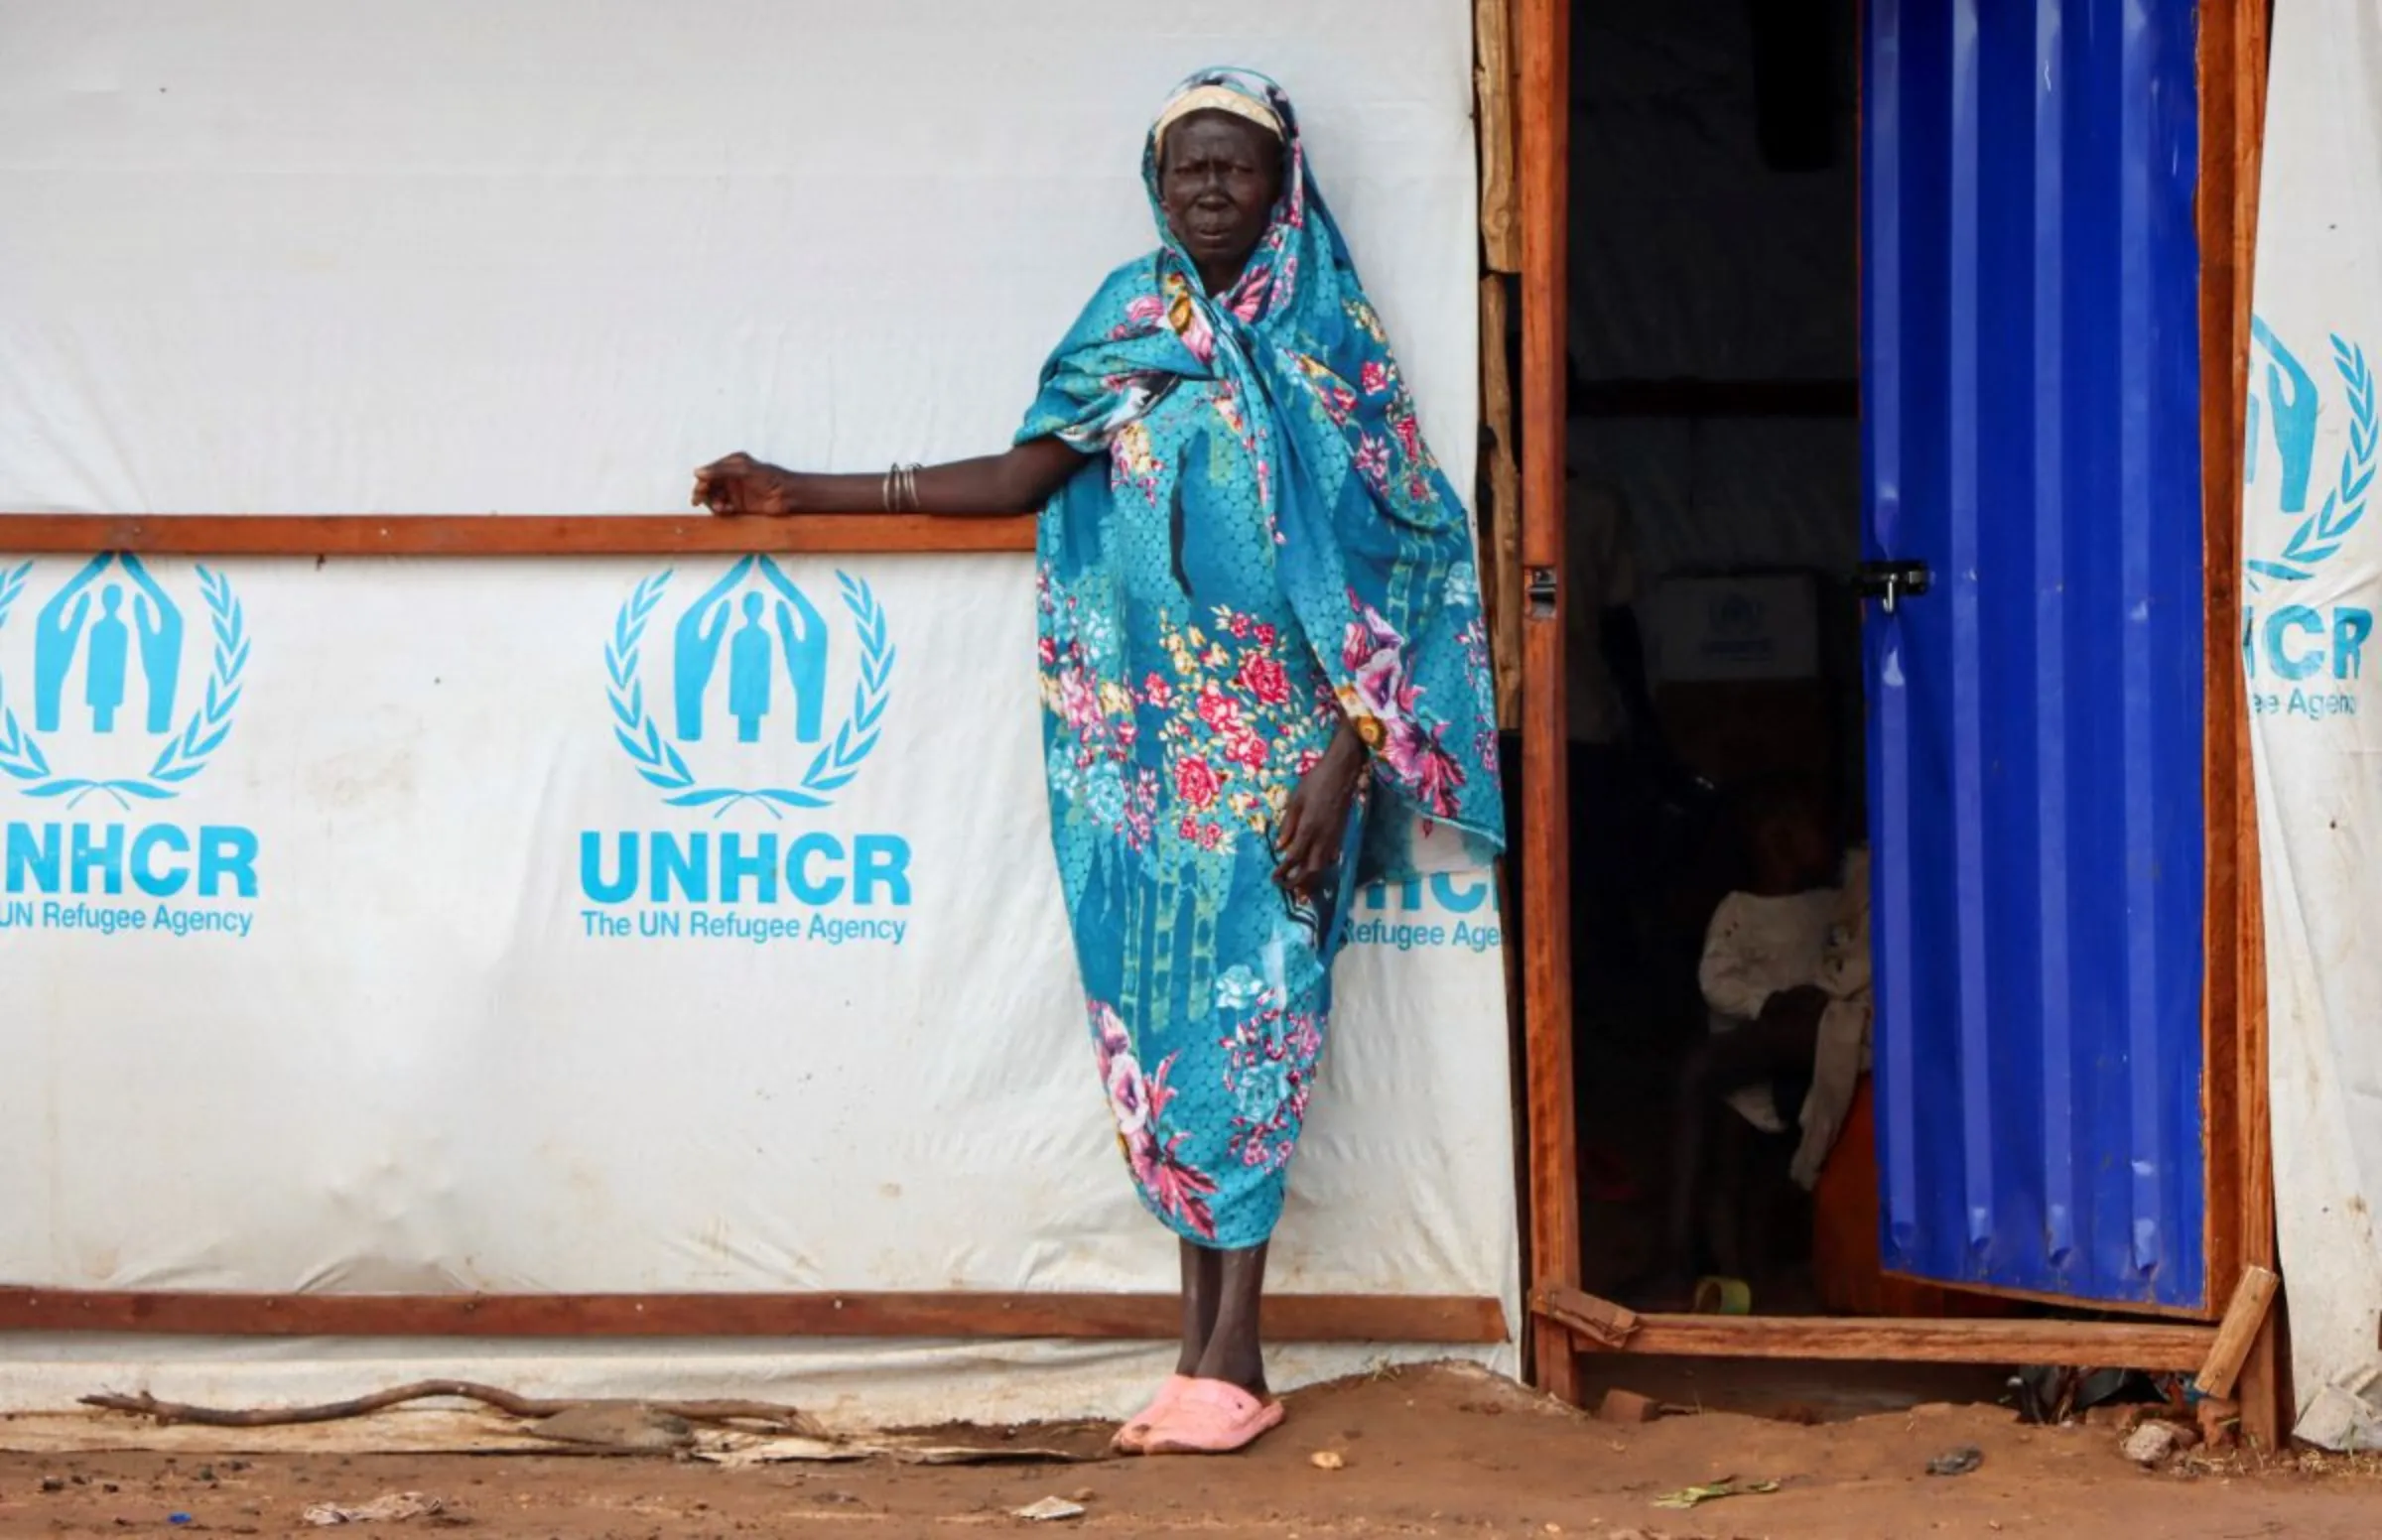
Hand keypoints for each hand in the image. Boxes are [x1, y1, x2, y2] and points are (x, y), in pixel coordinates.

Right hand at [692, 452, 802, 516]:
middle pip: (709, 486)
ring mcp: (735, 492)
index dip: (702, 481)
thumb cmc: (768, 477)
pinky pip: (724, 509)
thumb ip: (720, 471)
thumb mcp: (743, 470)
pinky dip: (722, 510)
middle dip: (703, 493)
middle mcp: (731, 477)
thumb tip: (697, 473)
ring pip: (714, 498)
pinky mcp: (739, 506)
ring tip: (720, 507)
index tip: (700, 490)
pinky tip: (727, 510)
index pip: (709, 472)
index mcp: (731, 464)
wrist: (787, 495)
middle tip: (699, 500)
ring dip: (713, 503)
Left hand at [1273, 727, 1366, 896]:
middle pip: (1311, 869)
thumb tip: (1280, 847)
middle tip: (1287, 890)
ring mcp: (1334, 837)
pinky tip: (1318, 871)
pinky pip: (1331, 858)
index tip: (1274, 878)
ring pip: (1323, 866)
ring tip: (1303, 890)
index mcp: (1308, 829)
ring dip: (1312, 880)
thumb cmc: (1315, 782)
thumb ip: (1288, 825)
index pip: (1294, 857)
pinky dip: (1324, 868)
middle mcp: (1322, 838)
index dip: (1284, 870)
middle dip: (1298, 882)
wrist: (1342, 773)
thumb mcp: (1295, 800)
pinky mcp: (1341, 834)